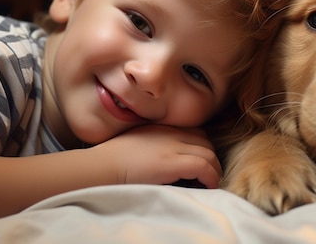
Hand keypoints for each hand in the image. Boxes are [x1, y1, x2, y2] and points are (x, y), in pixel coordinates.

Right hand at [92, 125, 221, 187]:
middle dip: (210, 158)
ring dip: (213, 169)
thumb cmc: (112, 159)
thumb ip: (155, 144)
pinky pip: (203, 166)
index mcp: (162, 128)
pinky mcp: (173, 162)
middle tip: (208, 175)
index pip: (195, 132)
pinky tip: (208, 186)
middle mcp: (171, 133)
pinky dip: (211, 177)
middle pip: (205, 141)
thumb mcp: (138, 142)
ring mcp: (173, 146)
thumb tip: (165, 159)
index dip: (201, 147)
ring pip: (209, 154)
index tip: (200, 162)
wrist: (102, 165)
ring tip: (209, 183)